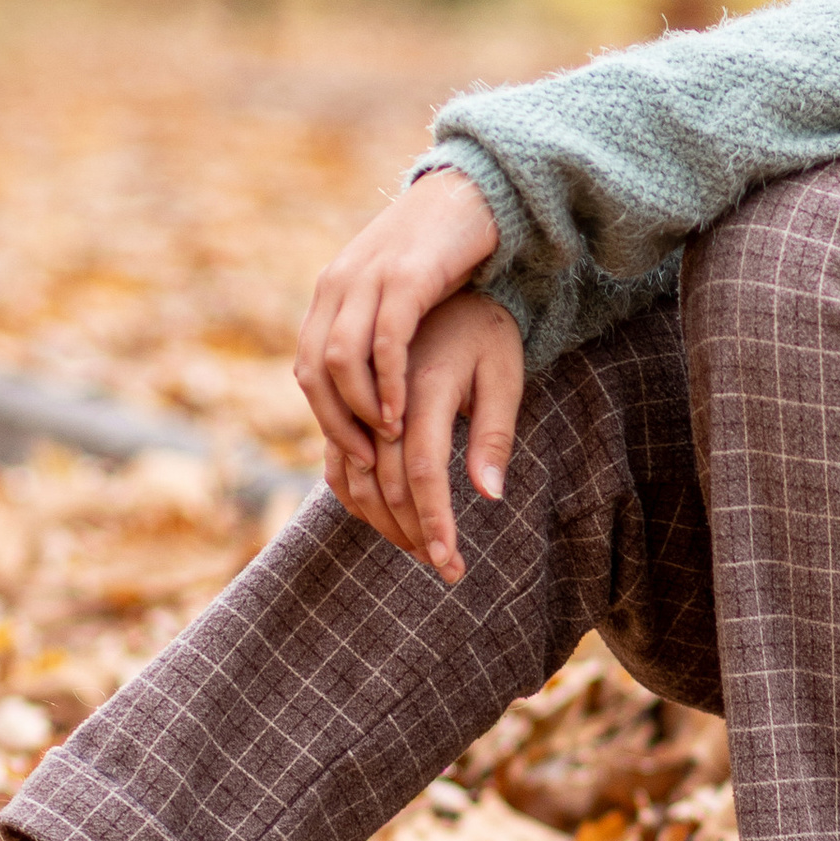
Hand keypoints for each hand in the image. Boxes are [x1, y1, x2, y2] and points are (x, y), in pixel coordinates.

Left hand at [295, 169, 504, 503]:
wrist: (474, 191)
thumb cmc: (443, 252)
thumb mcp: (398, 292)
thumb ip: (374, 329)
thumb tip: (363, 381)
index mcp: (333, 291)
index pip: (305, 365)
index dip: (324, 415)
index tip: (353, 453)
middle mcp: (339, 284)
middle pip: (313, 367)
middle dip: (335, 421)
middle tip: (366, 461)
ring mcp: (369, 277)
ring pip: (339, 357)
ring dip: (358, 407)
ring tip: (388, 438)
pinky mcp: (406, 275)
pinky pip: (384, 339)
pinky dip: (387, 382)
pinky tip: (403, 411)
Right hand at [352, 288, 524, 577]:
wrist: (443, 272)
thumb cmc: (486, 332)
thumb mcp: (506, 375)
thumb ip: (494, 435)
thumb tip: (490, 496)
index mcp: (425, 380)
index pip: (424, 469)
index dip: (434, 521)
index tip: (449, 563)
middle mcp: (380, 390)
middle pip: (385, 481)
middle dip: (413, 532)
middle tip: (444, 568)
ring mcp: (356, 395)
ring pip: (352, 475)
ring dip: (384, 521)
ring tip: (421, 549)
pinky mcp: (344, 399)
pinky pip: (334, 457)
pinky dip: (353, 495)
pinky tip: (384, 520)